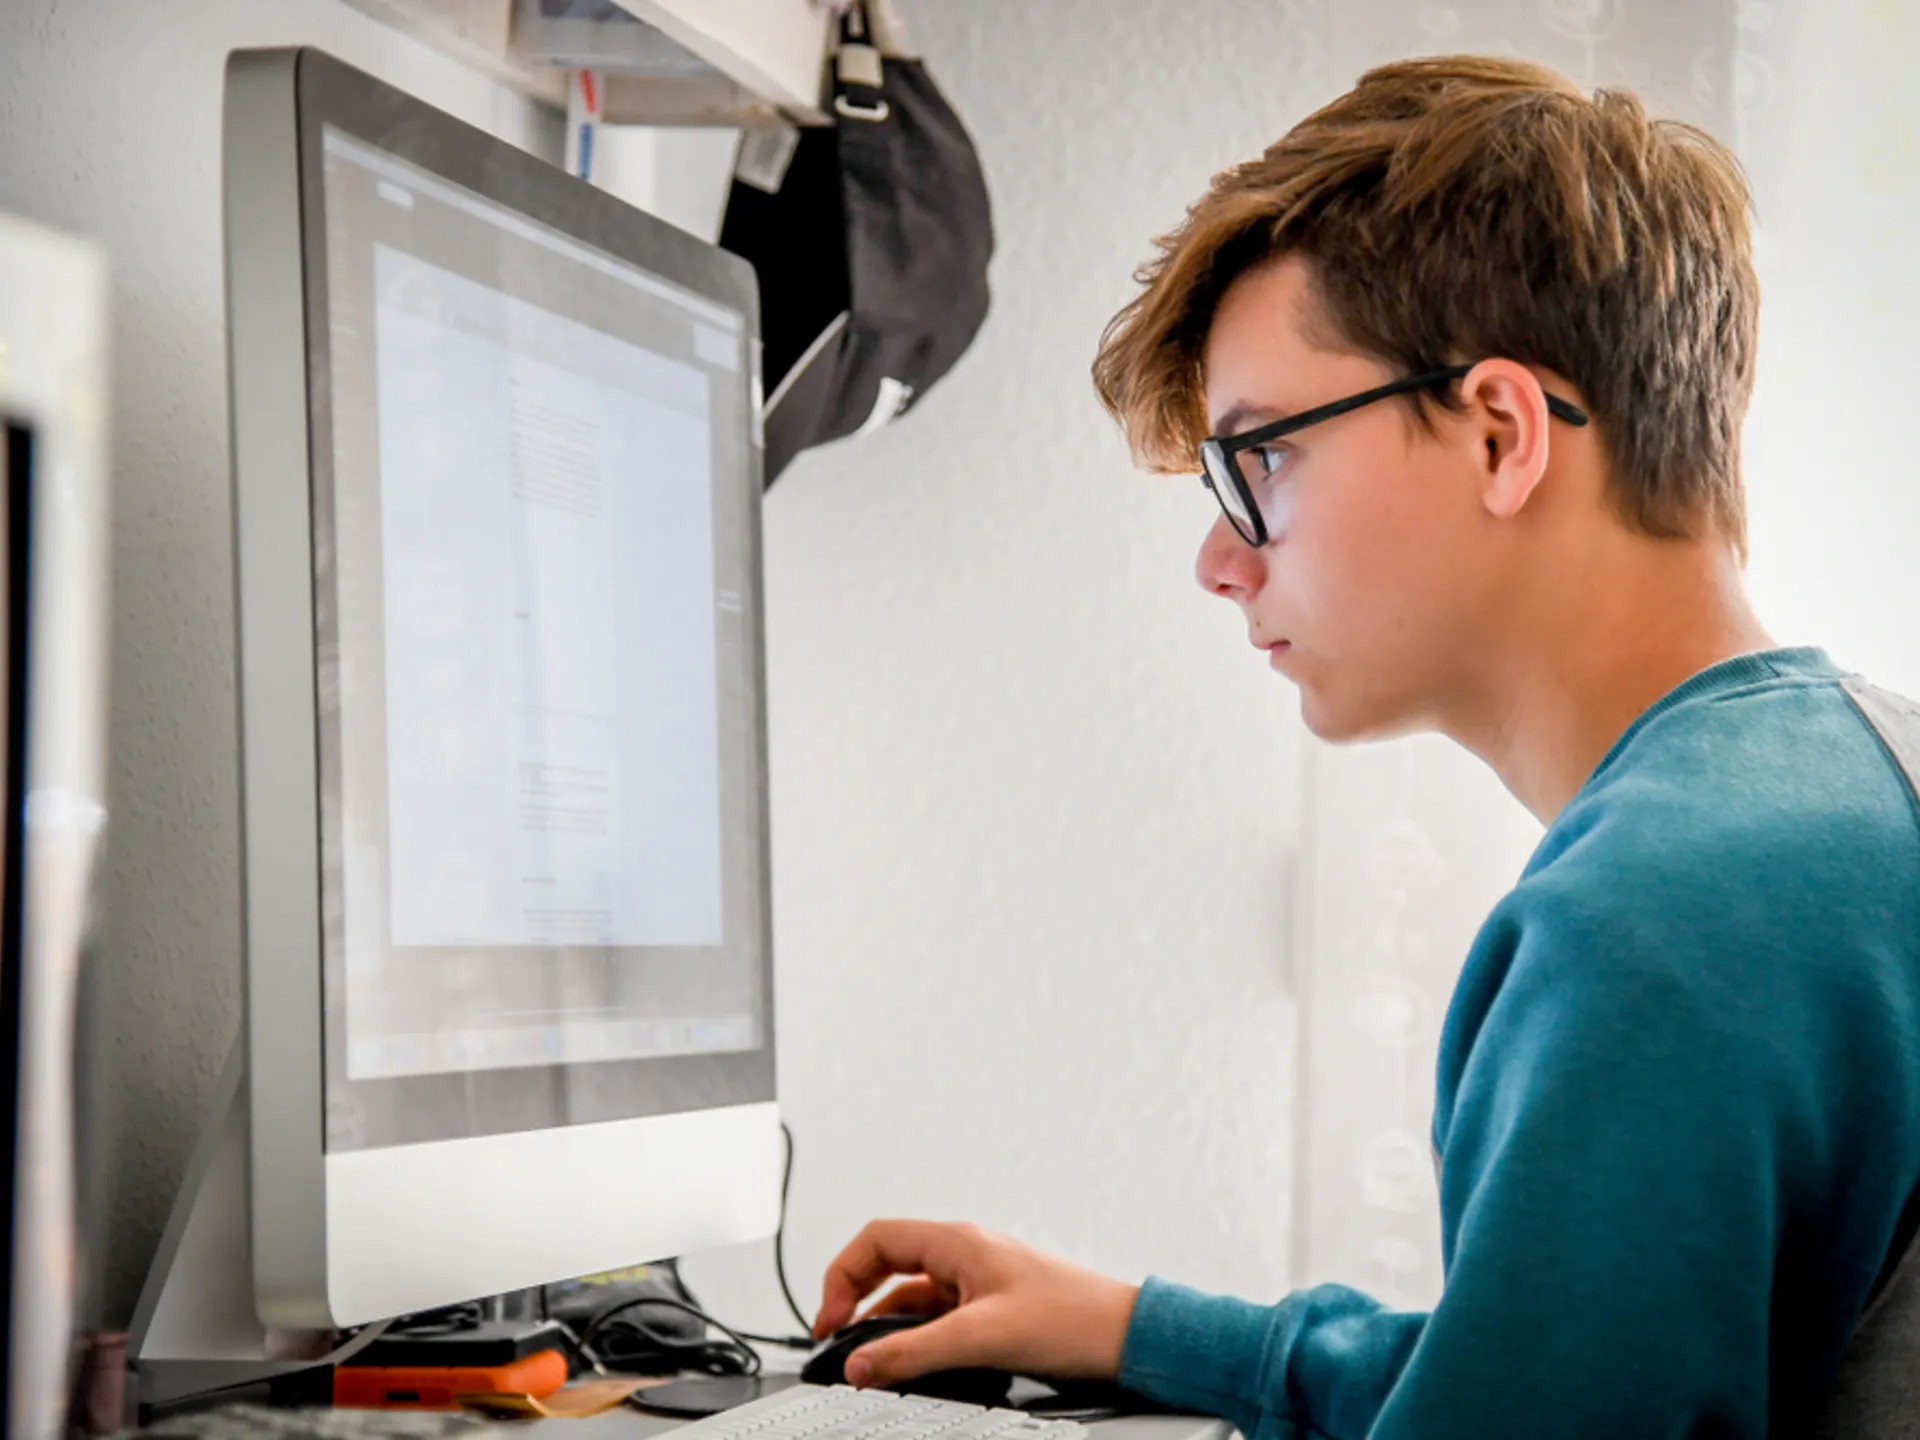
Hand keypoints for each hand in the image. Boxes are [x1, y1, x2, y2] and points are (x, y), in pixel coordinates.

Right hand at [813, 1219, 1139, 1388]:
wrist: (1124, 1336)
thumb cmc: (1070, 1318)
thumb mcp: (980, 1338)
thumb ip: (914, 1353)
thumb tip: (860, 1364)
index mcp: (957, 1242)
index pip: (876, 1240)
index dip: (842, 1276)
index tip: (831, 1320)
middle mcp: (965, 1253)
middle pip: (888, 1263)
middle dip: (856, 1298)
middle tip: (839, 1339)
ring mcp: (978, 1280)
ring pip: (913, 1294)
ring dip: (888, 1322)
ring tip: (874, 1359)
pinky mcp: (992, 1307)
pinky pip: (939, 1315)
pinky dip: (918, 1335)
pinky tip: (917, 1363)